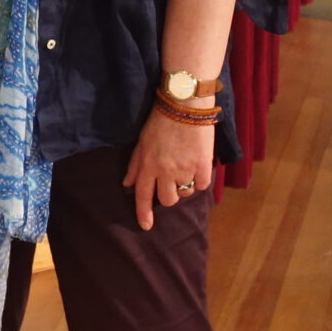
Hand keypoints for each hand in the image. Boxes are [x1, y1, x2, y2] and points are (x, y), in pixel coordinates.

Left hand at [123, 103, 214, 230]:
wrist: (185, 104)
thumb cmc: (160, 120)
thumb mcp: (142, 142)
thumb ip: (135, 165)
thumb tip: (127, 185)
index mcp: (148, 165)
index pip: (144, 196)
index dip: (144, 213)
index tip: (146, 226)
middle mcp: (165, 171)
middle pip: (167, 200)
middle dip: (169, 195)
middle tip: (171, 181)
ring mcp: (185, 169)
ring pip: (185, 193)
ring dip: (184, 186)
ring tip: (185, 168)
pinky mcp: (203, 165)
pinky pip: (202, 185)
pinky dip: (200, 180)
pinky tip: (198, 167)